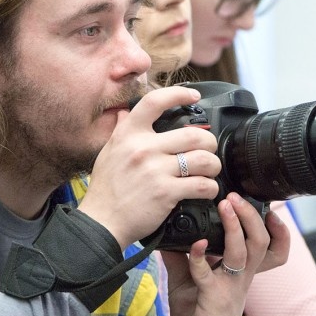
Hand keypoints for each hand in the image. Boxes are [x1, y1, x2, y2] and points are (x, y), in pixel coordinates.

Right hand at [78, 85, 220, 247]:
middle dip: (209, 143)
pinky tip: (205, 190)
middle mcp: (143, 148)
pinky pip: (202, 185)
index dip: (179, 94)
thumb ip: (121, 130)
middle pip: (194, 134)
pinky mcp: (166, 192)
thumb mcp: (109, 152)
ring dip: (213, 166)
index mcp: (128, 134)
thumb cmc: (106, 189)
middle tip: (208, 150)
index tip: (193, 96)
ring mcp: (155, 170)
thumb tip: (127, 111)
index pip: (155, 102)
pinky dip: (210, 188)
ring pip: (203, 159)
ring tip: (209, 171)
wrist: (102, 221)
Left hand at [160, 194, 289, 315]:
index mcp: (240, 268)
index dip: (271, 223)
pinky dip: (199, 257)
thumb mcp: (187, 279)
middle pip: (262, 240)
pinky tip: (193, 245)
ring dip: (235, 227)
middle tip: (235, 196)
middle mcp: (241, 275)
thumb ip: (181, 256)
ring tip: (225, 206)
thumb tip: (167, 231)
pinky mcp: (215, 298)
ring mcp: (231, 286)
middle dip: (252, 216)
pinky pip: (209, 273)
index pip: (265, 242)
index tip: (260, 200)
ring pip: (245, 252)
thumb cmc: (200, 314)